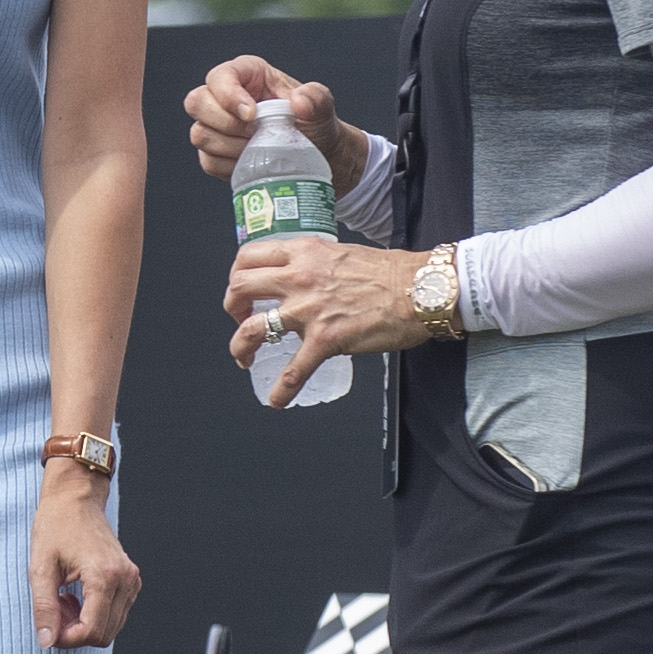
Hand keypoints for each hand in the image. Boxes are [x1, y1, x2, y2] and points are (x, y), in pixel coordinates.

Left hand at [31, 475, 138, 649]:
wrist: (75, 499)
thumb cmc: (55, 528)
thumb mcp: (40, 568)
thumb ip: (44, 607)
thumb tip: (46, 642)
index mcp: (104, 576)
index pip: (91, 631)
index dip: (67, 639)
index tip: (48, 627)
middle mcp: (125, 580)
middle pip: (103, 634)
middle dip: (74, 632)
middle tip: (53, 607)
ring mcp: (132, 581)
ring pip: (110, 628)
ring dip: (83, 624)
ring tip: (63, 599)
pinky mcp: (131, 581)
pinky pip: (115, 614)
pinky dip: (94, 614)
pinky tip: (76, 595)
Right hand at [183, 53, 365, 185]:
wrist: (316, 156)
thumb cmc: (315, 124)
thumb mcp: (322, 107)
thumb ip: (316, 98)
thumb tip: (298, 100)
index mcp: (247, 75)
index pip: (219, 77)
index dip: (228, 95)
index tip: (252, 115)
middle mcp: (224, 97)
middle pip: (196, 102)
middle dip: (224, 123)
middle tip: (253, 134)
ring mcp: (215, 126)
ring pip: (199, 134)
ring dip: (230, 147)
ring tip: (259, 149)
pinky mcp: (214, 153)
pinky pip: (208, 161)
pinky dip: (230, 166)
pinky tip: (252, 163)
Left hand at [226, 233, 433, 395]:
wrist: (421, 290)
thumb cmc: (391, 272)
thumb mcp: (340, 253)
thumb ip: (314, 264)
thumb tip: (301, 276)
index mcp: (303, 253)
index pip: (249, 257)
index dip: (237, 274)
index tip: (244, 289)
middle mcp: (298, 278)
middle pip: (240, 288)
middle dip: (231, 308)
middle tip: (239, 320)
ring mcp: (308, 310)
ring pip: (251, 330)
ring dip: (239, 348)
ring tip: (244, 358)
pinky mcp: (325, 340)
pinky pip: (293, 371)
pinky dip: (281, 390)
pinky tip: (276, 400)